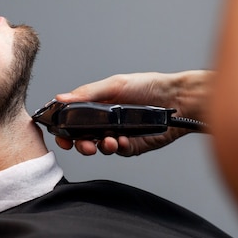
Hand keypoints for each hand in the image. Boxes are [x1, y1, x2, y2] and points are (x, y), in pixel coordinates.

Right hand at [54, 70, 211, 155]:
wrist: (177, 100)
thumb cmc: (149, 86)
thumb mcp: (114, 85)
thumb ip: (87, 93)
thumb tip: (61, 97)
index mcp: (96, 105)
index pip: (72, 119)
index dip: (64, 129)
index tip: (61, 136)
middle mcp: (104, 121)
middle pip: (82, 138)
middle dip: (80, 144)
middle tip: (85, 144)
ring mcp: (117, 134)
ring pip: (99, 147)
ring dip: (99, 147)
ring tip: (109, 141)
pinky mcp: (132, 146)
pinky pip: (119, 152)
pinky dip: (119, 148)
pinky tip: (124, 140)